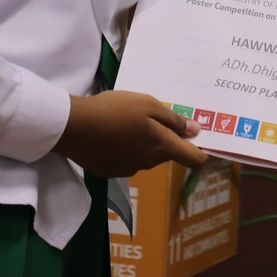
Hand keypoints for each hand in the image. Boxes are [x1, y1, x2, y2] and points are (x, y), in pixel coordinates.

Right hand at [53, 90, 208, 177]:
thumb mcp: (148, 105)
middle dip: (164, 138)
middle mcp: (150, 162)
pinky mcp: (112, 171)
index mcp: (162, 146)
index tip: (199, 140)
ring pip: (146, 155)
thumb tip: (195, 131)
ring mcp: (130, 169)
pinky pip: (127, 159)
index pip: (194, 159)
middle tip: (148, 116)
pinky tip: (111, 134)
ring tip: (125, 122)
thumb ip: (173, 120)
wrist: (75, 127)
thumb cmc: (116, 110)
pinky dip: (124, 148)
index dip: (201, 152)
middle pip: (167, 153)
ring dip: (143, 142)